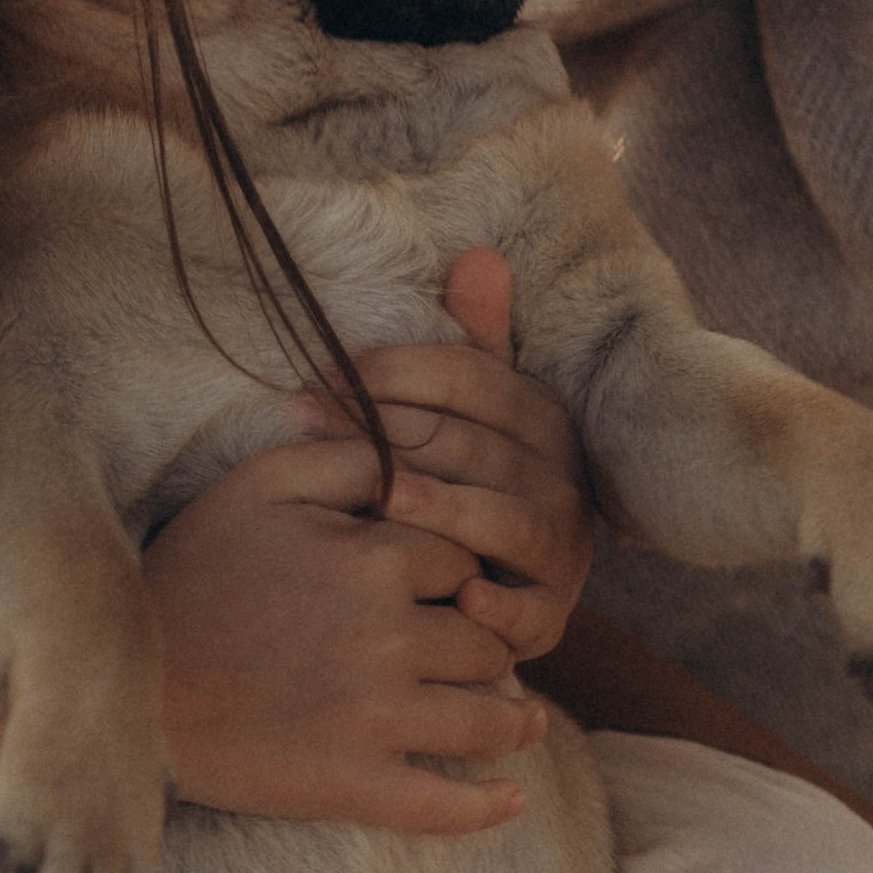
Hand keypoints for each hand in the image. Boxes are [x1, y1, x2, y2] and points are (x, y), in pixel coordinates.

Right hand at [142, 437, 549, 832]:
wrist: (129, 685)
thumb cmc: (191, 571)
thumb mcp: (258, 484)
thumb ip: (344, 454)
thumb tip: (411, 450)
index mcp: (375, 560)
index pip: (463, 566)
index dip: (458, 578)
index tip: (447, 593)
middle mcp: (390, 639)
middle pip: (486, 642)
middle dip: (487, 646)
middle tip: (480, 656)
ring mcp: (376, 719)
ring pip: (488, 718)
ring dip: (513, 718)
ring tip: (523, 719)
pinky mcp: (353, 786)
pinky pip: (445, 805)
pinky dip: (488, 807)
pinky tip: (511, 799)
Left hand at [297, 247, 595, 659]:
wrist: (512, 584)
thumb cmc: (472, 483)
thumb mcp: (474, 410)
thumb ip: (476, 339)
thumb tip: (480, 256)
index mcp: (541, 416)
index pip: (469, 375)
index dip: (395, 369)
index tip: (326, 374)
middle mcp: (560, 479)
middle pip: (471, 444)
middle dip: (389, 433)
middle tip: (312, 426)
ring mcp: (558, 549)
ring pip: (503, 519)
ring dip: (445, 511)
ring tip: (389, 502)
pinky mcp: (549, 615)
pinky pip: (528, 612)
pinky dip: (501, 609)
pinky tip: (463, 599)